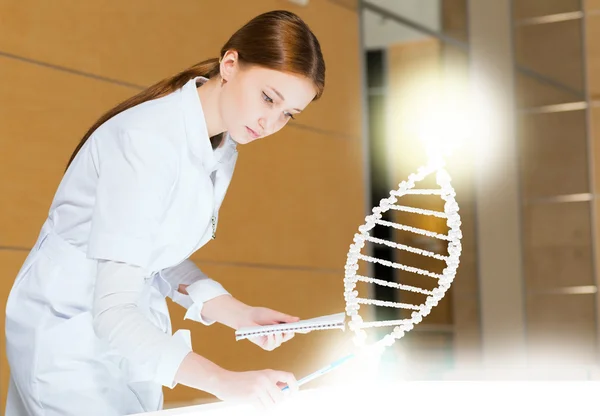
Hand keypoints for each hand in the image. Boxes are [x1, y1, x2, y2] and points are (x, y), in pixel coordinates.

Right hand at [174, 352, 297, 410]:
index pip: (289, 377)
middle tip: (267, 400)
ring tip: (258, 401)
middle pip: (281, 397)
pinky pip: (263, 408)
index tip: (293, 394)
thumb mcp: (258, 377)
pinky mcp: (252, 396)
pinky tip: (253, 403)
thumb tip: (286, 392)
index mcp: (268, 372)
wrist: (223, 381)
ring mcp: (259, 387)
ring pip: (273, 405)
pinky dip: (260, 408)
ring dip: (267, 406)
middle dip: (277, 402)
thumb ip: (271, 383)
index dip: (294, 387)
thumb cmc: (241, 381)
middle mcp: (265, 379)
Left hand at [243, 307, 299, 350]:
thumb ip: (286, 318)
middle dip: (290, 332)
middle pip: (289, 335)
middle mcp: (279, 335)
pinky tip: (270, 334)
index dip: (303, 329)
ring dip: (278, 335)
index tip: (310, 327)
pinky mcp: (265, 345)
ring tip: (275, 330)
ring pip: (280, 341)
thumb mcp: (275, 315)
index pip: (295, 329)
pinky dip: (271, 339)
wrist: (246, 317)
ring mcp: (273, 341)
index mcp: (283, 326)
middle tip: (291, 328)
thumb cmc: (260, 314)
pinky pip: (271, 345)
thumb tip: (297, 320)